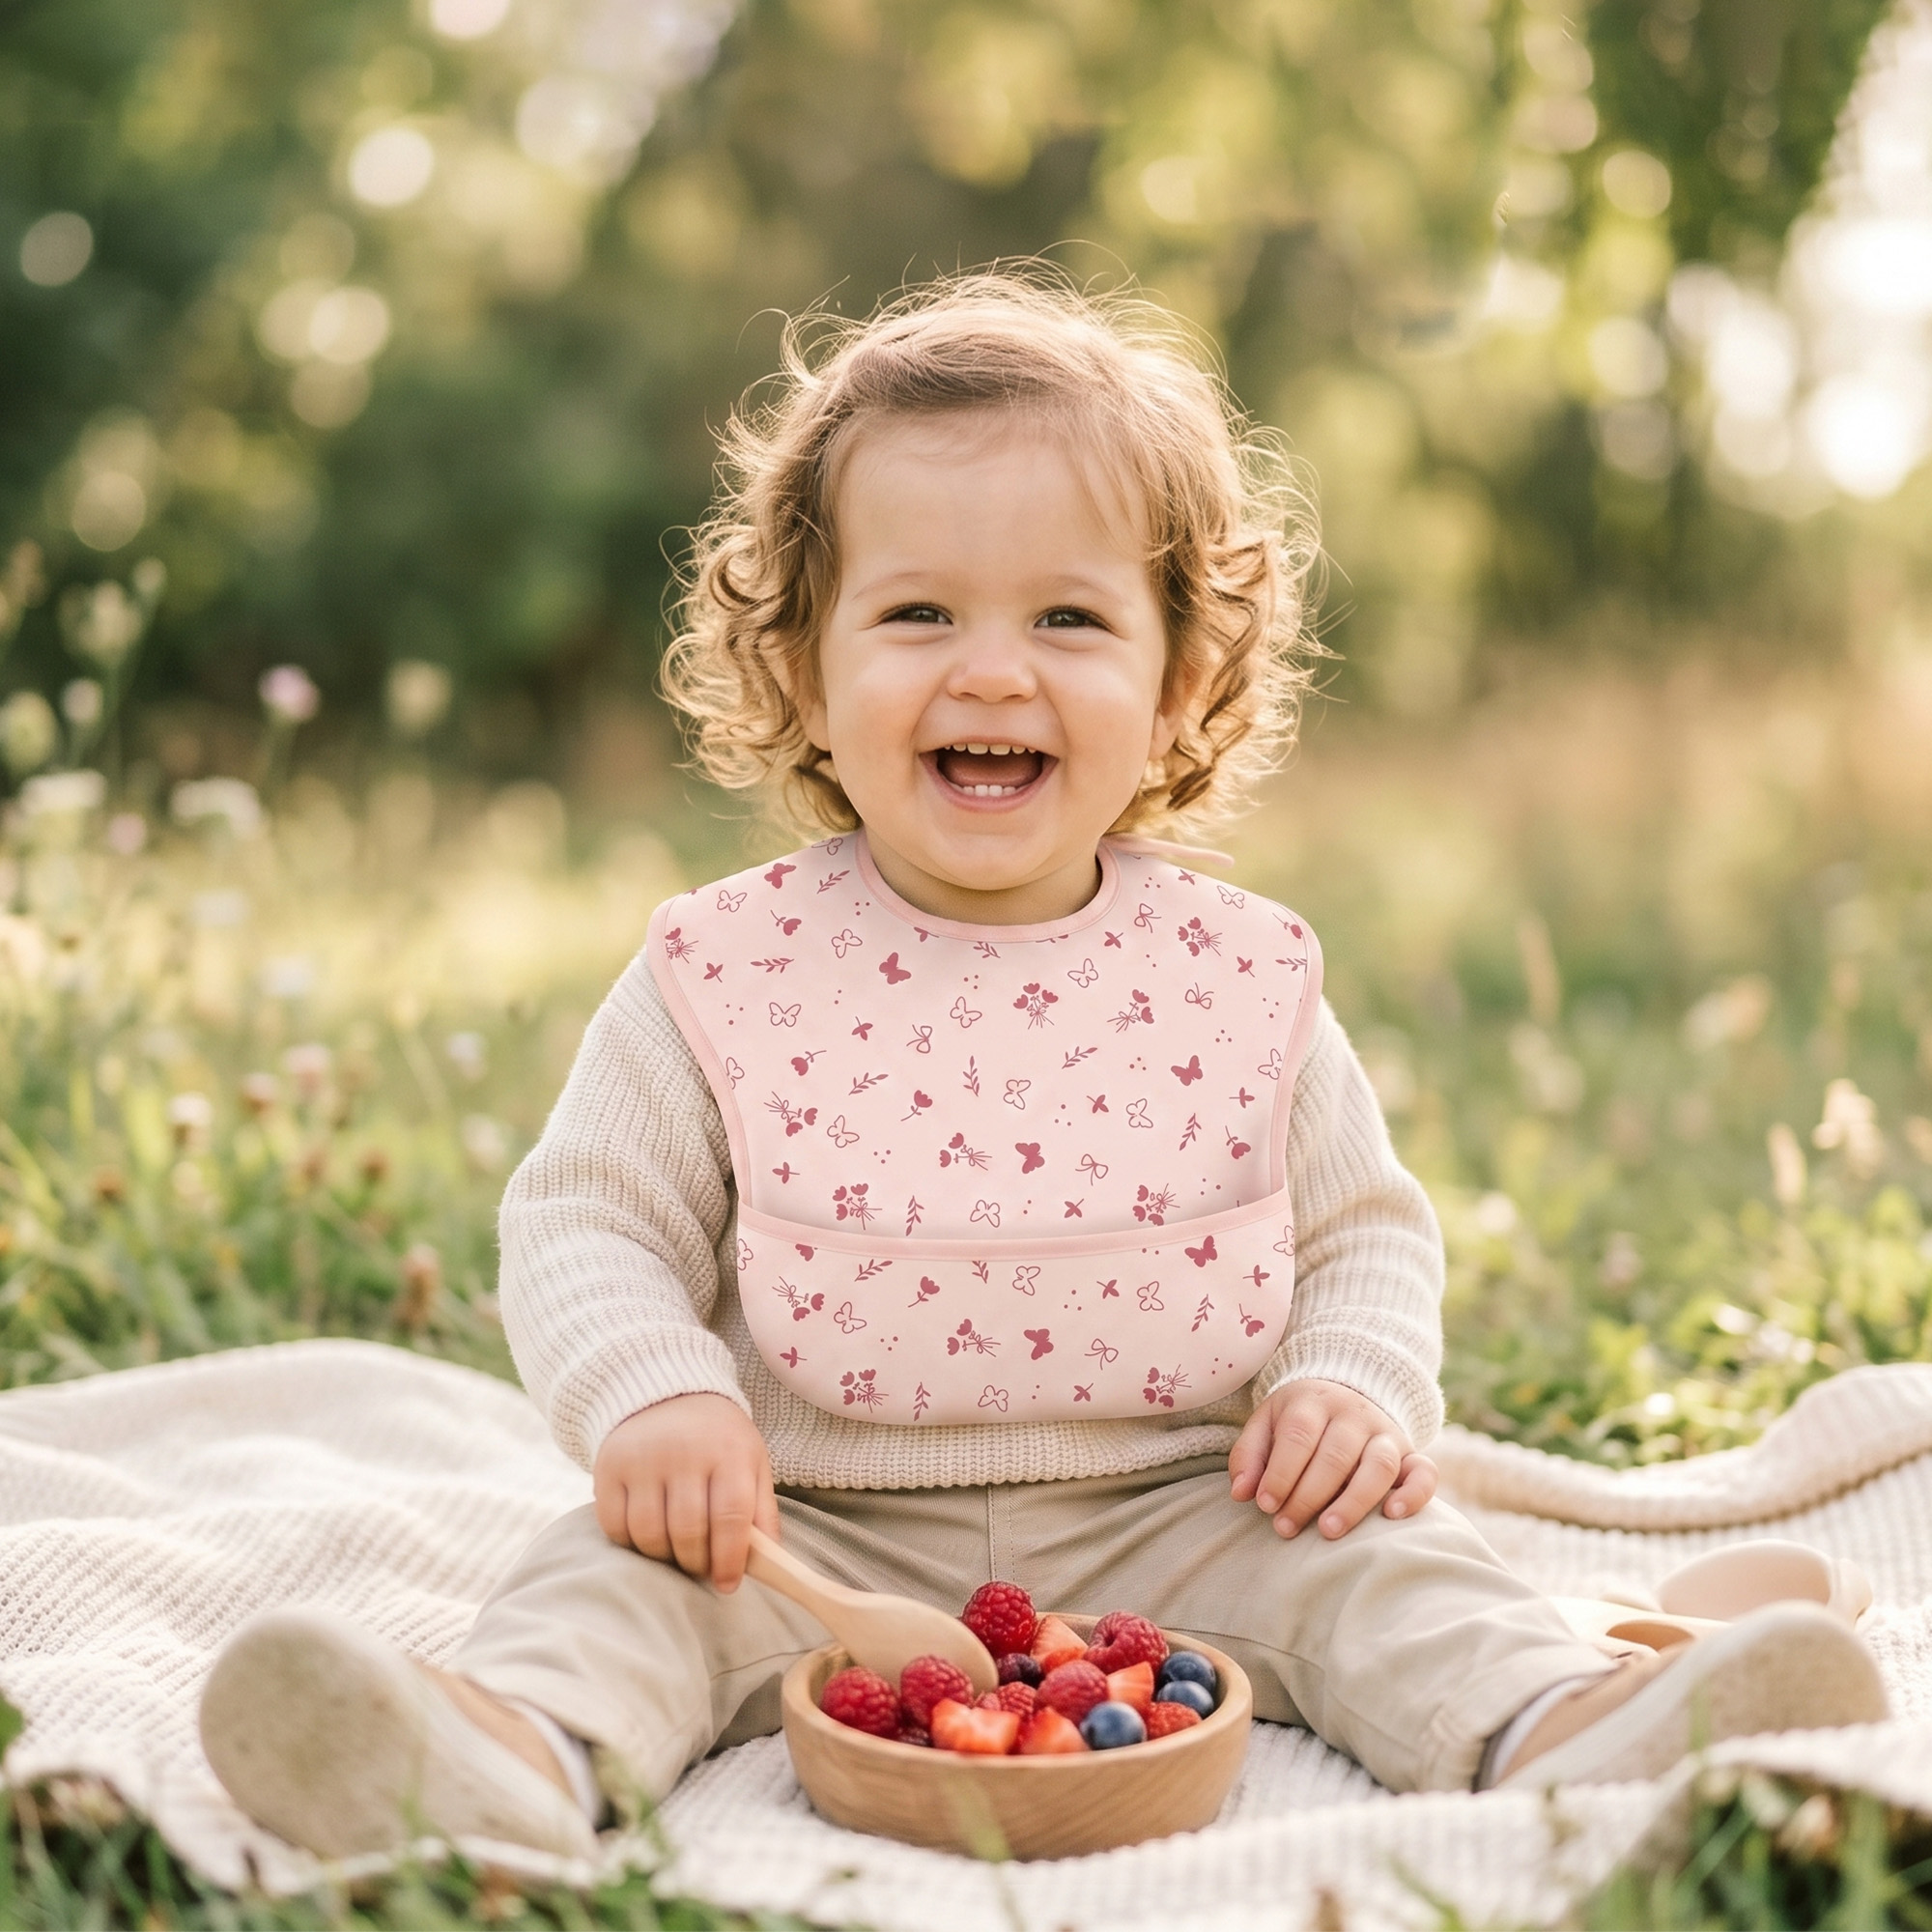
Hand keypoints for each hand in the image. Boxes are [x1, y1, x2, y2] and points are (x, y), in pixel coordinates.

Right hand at [593, 1392, 778, 1591]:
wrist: (668, 1393)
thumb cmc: (718, 1438)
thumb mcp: (752, 1462)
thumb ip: (762, 1511)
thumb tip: (770, 1562)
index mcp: (728, 1452)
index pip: (730, 1517)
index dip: (729, 1559)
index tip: (727, 1584)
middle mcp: (683, 1453)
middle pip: (688, 1532)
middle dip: (696, 1562)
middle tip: (701, 1566)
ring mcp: (642, 1459)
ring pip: (650, 1535)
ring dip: (664, 1557)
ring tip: (676, 1551)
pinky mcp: (609, 1467)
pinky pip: (615, 1526)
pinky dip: (631, 1543)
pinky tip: (648, 1534)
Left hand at [1228, 1379, 1437, 1539]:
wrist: (1344, 1392)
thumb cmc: (1297, 1420)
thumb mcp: (1267, 1423)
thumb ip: (1249, 1455)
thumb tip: (1241, 1493)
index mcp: (1314, 1402)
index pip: (1298, 1436)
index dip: (1280, 1472)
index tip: (1265, 1505)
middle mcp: (1354, 1414)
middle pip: (1336, 1454)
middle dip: (1308, 1495)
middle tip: (1285, 1527)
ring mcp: (1386, 1433)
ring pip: (1380, 1464)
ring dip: (1354, 1501)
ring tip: (1328, 1531)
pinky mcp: (1411, 1454)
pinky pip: (1424, 1472)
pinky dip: (1415, 1494)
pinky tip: (1392, 1516)